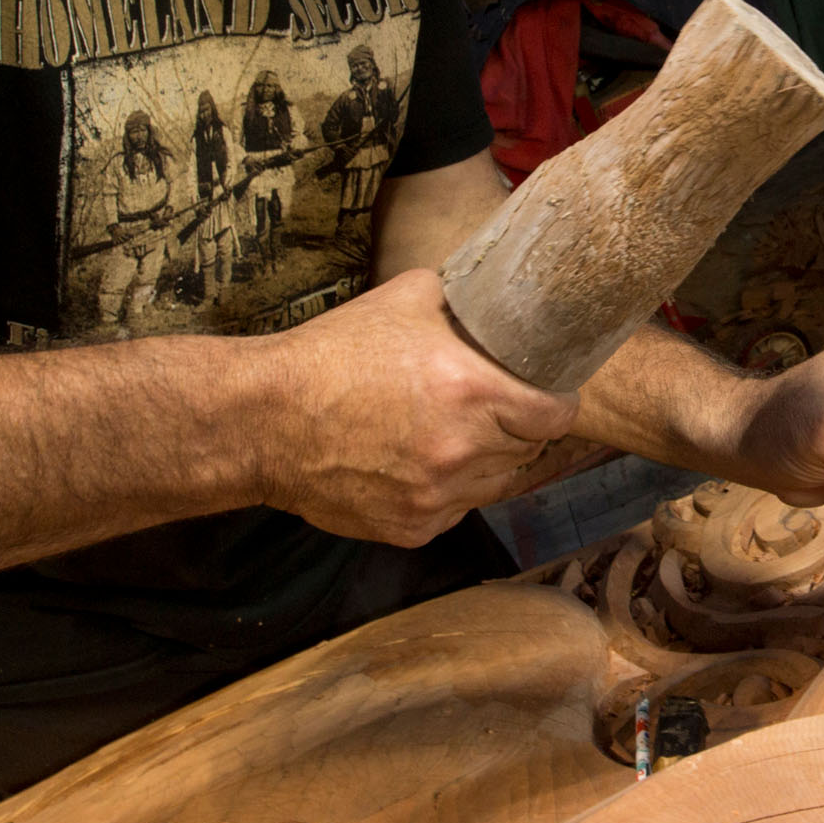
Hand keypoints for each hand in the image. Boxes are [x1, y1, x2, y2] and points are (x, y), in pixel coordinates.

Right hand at [251, 269, 580, 545]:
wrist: (264, 420)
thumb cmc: (332, 355)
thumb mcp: (405, 300)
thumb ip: (462, 300)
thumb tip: (500, 294)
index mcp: (471, 393)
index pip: (555, 416)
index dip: (559, 404)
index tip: (552, 395)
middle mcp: (462, 451)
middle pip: (529, 451)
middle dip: (522, 429)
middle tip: (503, 409)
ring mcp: (437, 497)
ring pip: (496, 484)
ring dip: (490, 462)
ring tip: (462, 435)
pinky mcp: (413, 528)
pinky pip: (458, 510)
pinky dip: (451, 489)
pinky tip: (424, 462)